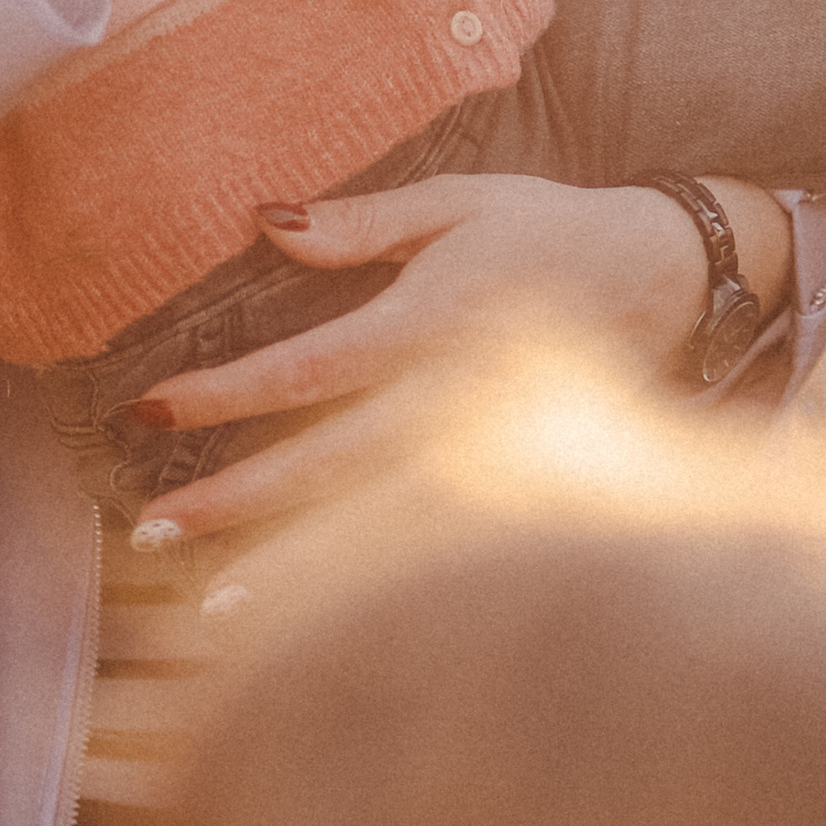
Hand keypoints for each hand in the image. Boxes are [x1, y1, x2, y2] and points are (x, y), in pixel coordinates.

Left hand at [124, 174, 788, 541]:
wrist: (677, 279)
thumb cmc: (553, 229)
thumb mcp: (459, 203)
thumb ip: (361, 223)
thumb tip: (263, 227)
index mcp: (433, 321)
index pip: (307, 367)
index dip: (222, 396)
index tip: (148, 415)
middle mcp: (460, 394)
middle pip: (332, 465)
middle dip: (238, 504)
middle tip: (152, 532)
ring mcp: (497, 452)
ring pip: (379, 525)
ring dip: (295, 567)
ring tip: (210, 607)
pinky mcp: (528, 488)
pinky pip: (433, 548)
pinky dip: (372, 584)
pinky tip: (317, 621)